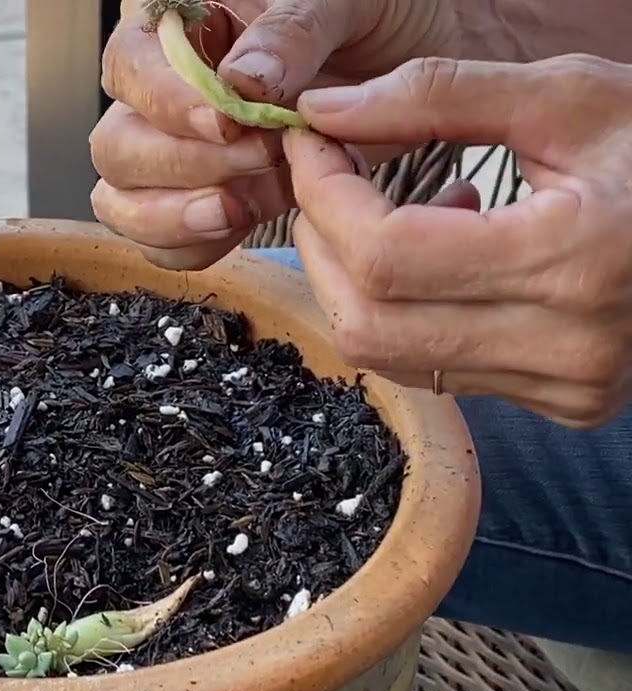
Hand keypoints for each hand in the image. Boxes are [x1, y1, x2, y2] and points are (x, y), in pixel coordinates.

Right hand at [89, 0, 461, 269]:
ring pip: (124, 200)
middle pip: (117, 145)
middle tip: (260, 160)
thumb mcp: (349, 0)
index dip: (165, 103)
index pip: (128, 65)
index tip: (226, 123)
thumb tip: (240, 81)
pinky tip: (242, 225)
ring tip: (242, 206)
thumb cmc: (390, 11)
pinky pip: (166, 240)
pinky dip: (195, 245)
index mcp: (184, 25)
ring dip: (175, 216)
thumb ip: (292, 30)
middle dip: (182, 166)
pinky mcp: (209, 198)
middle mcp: (167, 92)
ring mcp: (182, 152)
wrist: (438, 61)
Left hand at [287, 54, 631, 427]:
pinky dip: (406, 309)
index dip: (322, 194)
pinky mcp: (564, 402)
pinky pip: (437, 368)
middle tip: (328, 179)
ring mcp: (568, 386)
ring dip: (356, 278)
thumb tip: (323, 110)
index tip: (310, 142)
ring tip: (396, 210)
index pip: (385, 252)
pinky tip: (447, 253)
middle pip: (367, 320)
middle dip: (321, 242)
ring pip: (391, 355)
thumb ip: (438, 95)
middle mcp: (568, 346)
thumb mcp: (567, 96)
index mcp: (572, 259)